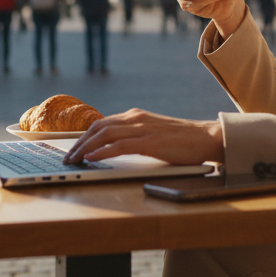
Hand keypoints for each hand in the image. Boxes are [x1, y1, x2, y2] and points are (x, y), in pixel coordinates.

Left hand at [63, 109, 223, 165]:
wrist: (207, 137)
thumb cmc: (183, 140)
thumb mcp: (154, 134)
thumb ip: (136, 137)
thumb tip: (115, 148)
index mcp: (136, 116)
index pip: (102, 124)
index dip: (84, 136)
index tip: (73, 149)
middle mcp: (136, 118)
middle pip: (98, 128)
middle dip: (79, 143)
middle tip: (67, 157)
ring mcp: (142, 129)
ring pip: (104, 135)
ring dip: (85, 148)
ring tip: (73, 160)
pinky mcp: (150, 142)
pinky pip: (119, 146)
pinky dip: (102, 152)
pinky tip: (92, 158)